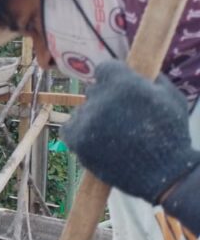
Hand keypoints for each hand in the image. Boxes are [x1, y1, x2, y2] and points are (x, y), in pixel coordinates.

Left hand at [61, 61, 199, 202]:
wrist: (163, 173)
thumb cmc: (170, 133)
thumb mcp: (171, 97)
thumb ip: (150, 78)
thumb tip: (135, 67)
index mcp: (124, 83)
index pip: (105, 68)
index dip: (113, 79)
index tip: (120, 89)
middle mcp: (101, 98)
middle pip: (93, 90)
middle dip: (105, 100)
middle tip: (121, 117)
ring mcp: (87, 119)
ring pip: (83, 110)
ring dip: (93, 118)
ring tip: (113, 134)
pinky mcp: (77, 139)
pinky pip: (69, 127)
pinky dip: (80, 131)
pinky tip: (96, 138)